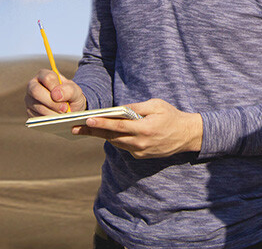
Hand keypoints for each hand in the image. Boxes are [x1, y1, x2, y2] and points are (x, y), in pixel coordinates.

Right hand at [25, 69, 86, 115]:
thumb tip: (56, 95)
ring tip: (63, 116)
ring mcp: (29, 99)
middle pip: (36, 91)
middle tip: (64, 109)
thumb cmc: (71, 95)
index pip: (47, 78)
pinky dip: (48, 120)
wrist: (70, 107)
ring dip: (52, 113)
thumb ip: (69, 90)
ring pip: (36, 106)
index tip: (65, 98)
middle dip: (52, 102)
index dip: (56, 88)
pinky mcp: (29, 111)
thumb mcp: (75, 91)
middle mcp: (33, 86)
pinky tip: (56, 120)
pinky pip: (35, 117)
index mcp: (44, 75)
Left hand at [74, 98, 202, 158]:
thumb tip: (119, 109)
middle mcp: (140, 143)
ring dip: (101, 136)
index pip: (118, 127)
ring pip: (116, 142)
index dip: (102, 124)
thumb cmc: (171, 116)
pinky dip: (115, 139)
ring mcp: (140, 151)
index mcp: (144, 129)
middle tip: (74, 128)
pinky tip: (106, 133)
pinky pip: (124, 146)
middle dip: (93, 132)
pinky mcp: (140, 155)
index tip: (88, 120)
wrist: (187, 135)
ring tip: (85, 129)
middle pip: (112, 137)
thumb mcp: (157, 105)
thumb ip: (137, 108)